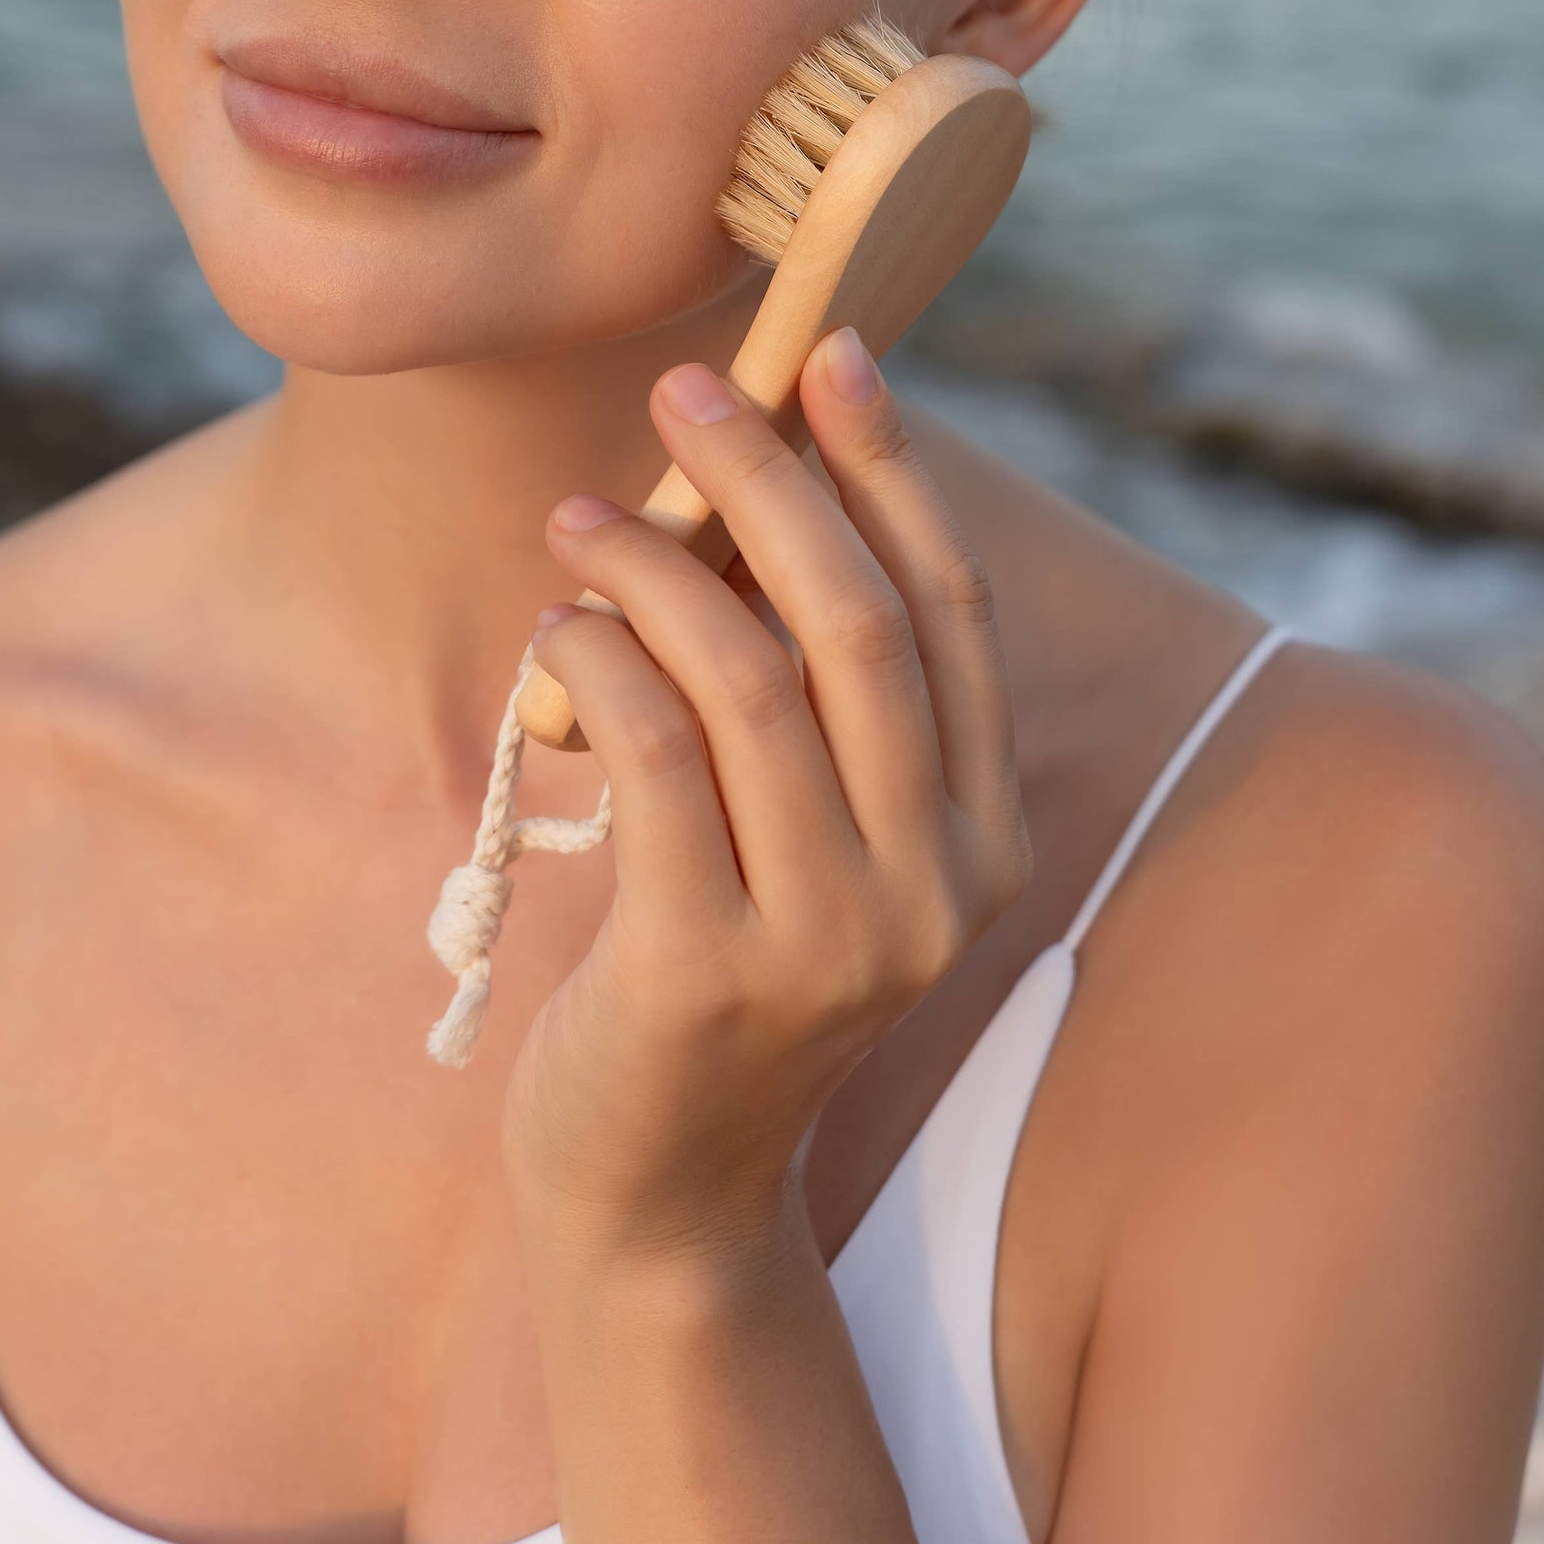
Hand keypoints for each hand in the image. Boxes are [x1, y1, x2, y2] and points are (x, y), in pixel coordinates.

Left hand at [500, 328, 1031, 1261]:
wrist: (661, 1189)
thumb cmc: (721, 960)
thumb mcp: (808, 832)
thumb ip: (811, 692)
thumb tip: (748, 478)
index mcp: (985, 835)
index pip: (953, 609)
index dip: (893, 469)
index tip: (831, 354)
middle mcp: (937, 885)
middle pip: (859, 624)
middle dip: (770, 482)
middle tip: (684, 391)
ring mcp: (834, 937)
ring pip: (751, 677)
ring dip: (654, 564)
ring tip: (579, 518)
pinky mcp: (711, 970)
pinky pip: (654, 752)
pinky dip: (600, 657)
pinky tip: (558, 628)